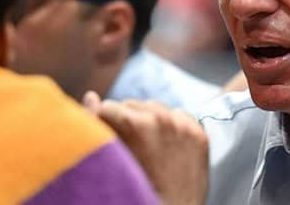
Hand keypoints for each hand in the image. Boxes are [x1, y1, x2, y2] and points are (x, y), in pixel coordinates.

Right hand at [83, 92, 208, 204]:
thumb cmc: (133, 192)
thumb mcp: (110, 161)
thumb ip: (95, 125)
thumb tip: (91, 96)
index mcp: (134, 125)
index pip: (108, 107)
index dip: (102, 123)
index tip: (104, 137)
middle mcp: (161, 119)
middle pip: (131, 105)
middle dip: (125, 120)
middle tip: (125, 145)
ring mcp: (183, 127)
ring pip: (154, 107)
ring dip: (147, 120)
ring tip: (144, 146)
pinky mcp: (198, 135)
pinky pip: (178, 115)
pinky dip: (171, 126)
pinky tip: (164, 147)